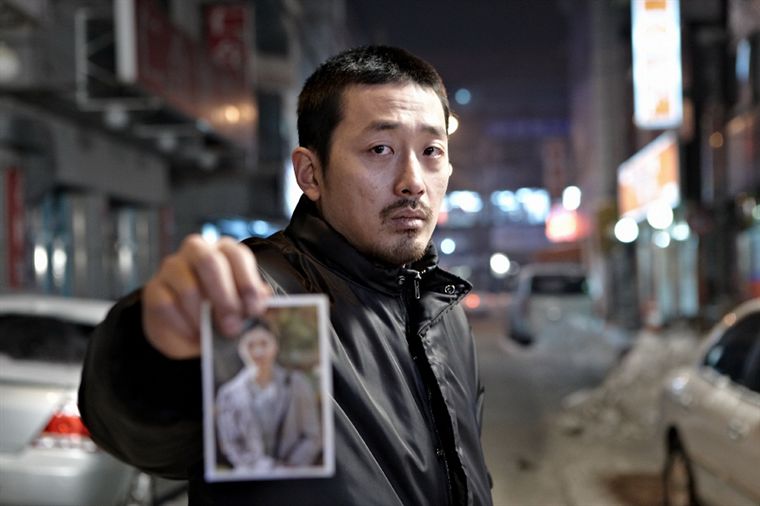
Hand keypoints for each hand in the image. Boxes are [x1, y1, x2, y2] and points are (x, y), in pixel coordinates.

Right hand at [142, 235, 270, 358]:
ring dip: (204, 317)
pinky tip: (194, 335)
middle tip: (232, 327)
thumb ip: (255, 302)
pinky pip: (167, 306)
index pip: (237, 255)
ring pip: (188, 287)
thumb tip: (267, 307)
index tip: (254, 309)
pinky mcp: (153, 289)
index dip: (247, 283)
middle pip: (210, 262)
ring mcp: (172, 267)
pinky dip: (184, 325)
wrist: (188, 329)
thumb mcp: (242, 305)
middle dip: (225, 298)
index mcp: (224, 250)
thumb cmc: (221, 310)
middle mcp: (197, 250)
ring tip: (213, 335)